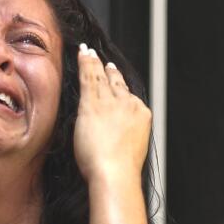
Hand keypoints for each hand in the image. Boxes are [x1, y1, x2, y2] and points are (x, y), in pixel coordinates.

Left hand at [73, 44, 151, 183]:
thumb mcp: (130, 149)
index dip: (120, 85)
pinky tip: (82, 54)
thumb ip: (123, 136)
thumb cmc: (120, 169)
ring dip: (94, 62)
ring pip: (101, 77)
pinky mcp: (93, 103)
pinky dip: (85, 64)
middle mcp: (128, 104)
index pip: (128, 96)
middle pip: (117, 83)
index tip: (115, 77)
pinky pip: (88, 77)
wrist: (115, 172)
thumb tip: (113, 136)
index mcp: (141, 116)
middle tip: (103, 61)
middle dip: (109, 70)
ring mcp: (111, 102)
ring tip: (88, 52)